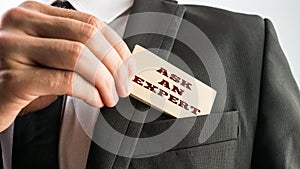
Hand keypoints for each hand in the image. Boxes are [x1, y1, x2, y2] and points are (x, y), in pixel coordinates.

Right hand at [0, 1, 133, 131]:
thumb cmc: (20, 77)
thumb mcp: (49, 55)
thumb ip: (77, 50)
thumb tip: (117, 60)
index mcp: (35, 14)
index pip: (91, 23)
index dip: (117, 47)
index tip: (128, 67)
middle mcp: (22, 24)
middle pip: (88, 36)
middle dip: (115, 65)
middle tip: (122, 85)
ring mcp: (13, 48)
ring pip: (79, 56)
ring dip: (104, 80)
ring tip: (110, 96)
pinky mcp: (12, 79)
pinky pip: (65, 81)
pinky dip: (88, 92)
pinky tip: (95, 100)